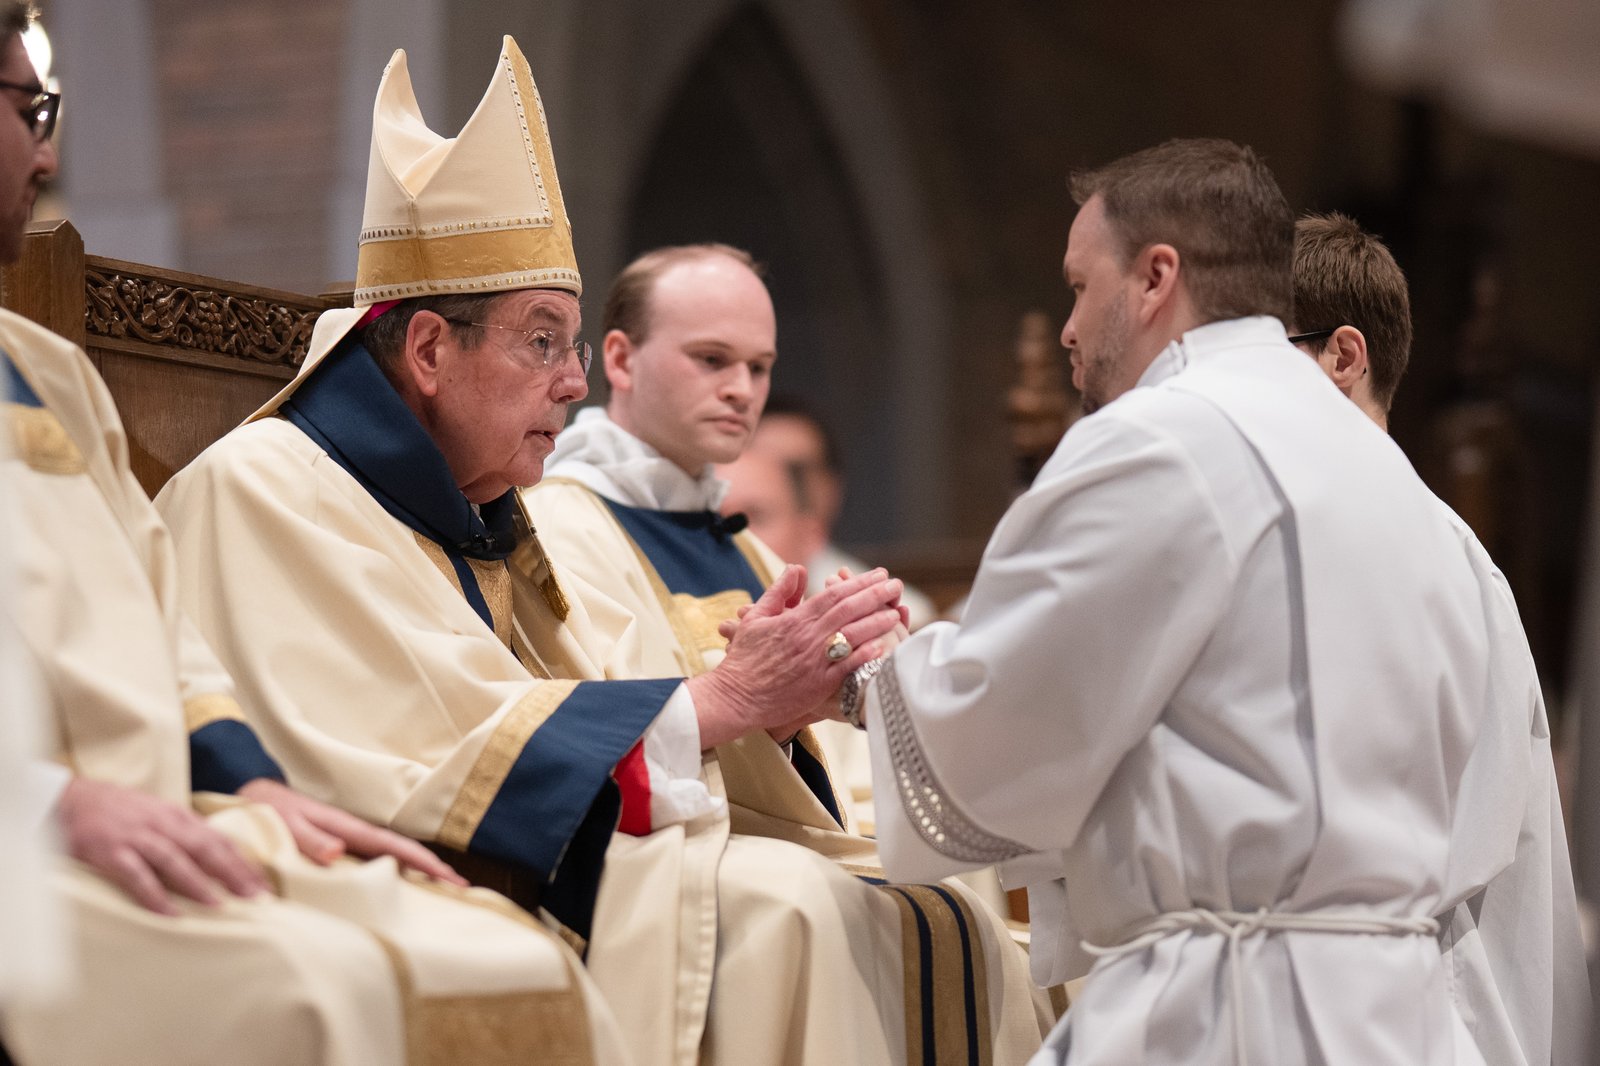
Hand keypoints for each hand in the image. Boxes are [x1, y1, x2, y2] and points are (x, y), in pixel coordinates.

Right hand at [57, 776, 268, 915]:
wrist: (70, 798)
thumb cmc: (118, 811)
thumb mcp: (157, 815)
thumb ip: (183, 834)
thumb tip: (216, 858)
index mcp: (177, 816)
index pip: (218, 840)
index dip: (243, 862)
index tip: (264, 884)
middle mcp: (162, 824)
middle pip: (205, 848)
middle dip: (233, 873)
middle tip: (256, 897)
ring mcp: (136, 837)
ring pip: (175, 860)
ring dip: (199, 883)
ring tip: (220, 905)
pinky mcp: (109, 851)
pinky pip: (136, 875)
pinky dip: (154, 895)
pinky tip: (169, 913)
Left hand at [236, 779, 467, 885]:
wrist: (248, 794)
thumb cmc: (264, 810)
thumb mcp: (285, 823)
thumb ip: (309, 838)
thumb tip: (339, 853)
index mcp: (346, 828)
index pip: (395, 847)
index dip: (425, 862)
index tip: (452, 880)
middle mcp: (352, 835)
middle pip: (402, 853)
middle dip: (432, 870)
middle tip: (462, 893)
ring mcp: (347, 842)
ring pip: (390, 859)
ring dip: (416, 874)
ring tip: (441, 895)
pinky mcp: (336, 849)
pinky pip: (373, 865)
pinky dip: (394, 876)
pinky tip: (399, 892)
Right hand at [689, 565, 903, 747]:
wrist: (735, 697)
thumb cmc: (744, 658)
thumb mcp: (756, 618)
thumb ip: (779, 592)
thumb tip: (797, 568)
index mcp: (794, 619)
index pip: (833, 594)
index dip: (858, 582)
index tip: (878, 575)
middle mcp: (807, 637)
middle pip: (848, 610)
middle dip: (875, 595)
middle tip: (896, 585)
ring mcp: (814, 661)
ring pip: (851, 636)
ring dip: (877, 623)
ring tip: (897, 613)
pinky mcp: (817, 685)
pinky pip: (845, 668)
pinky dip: (863, 656)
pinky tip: (881, 647)